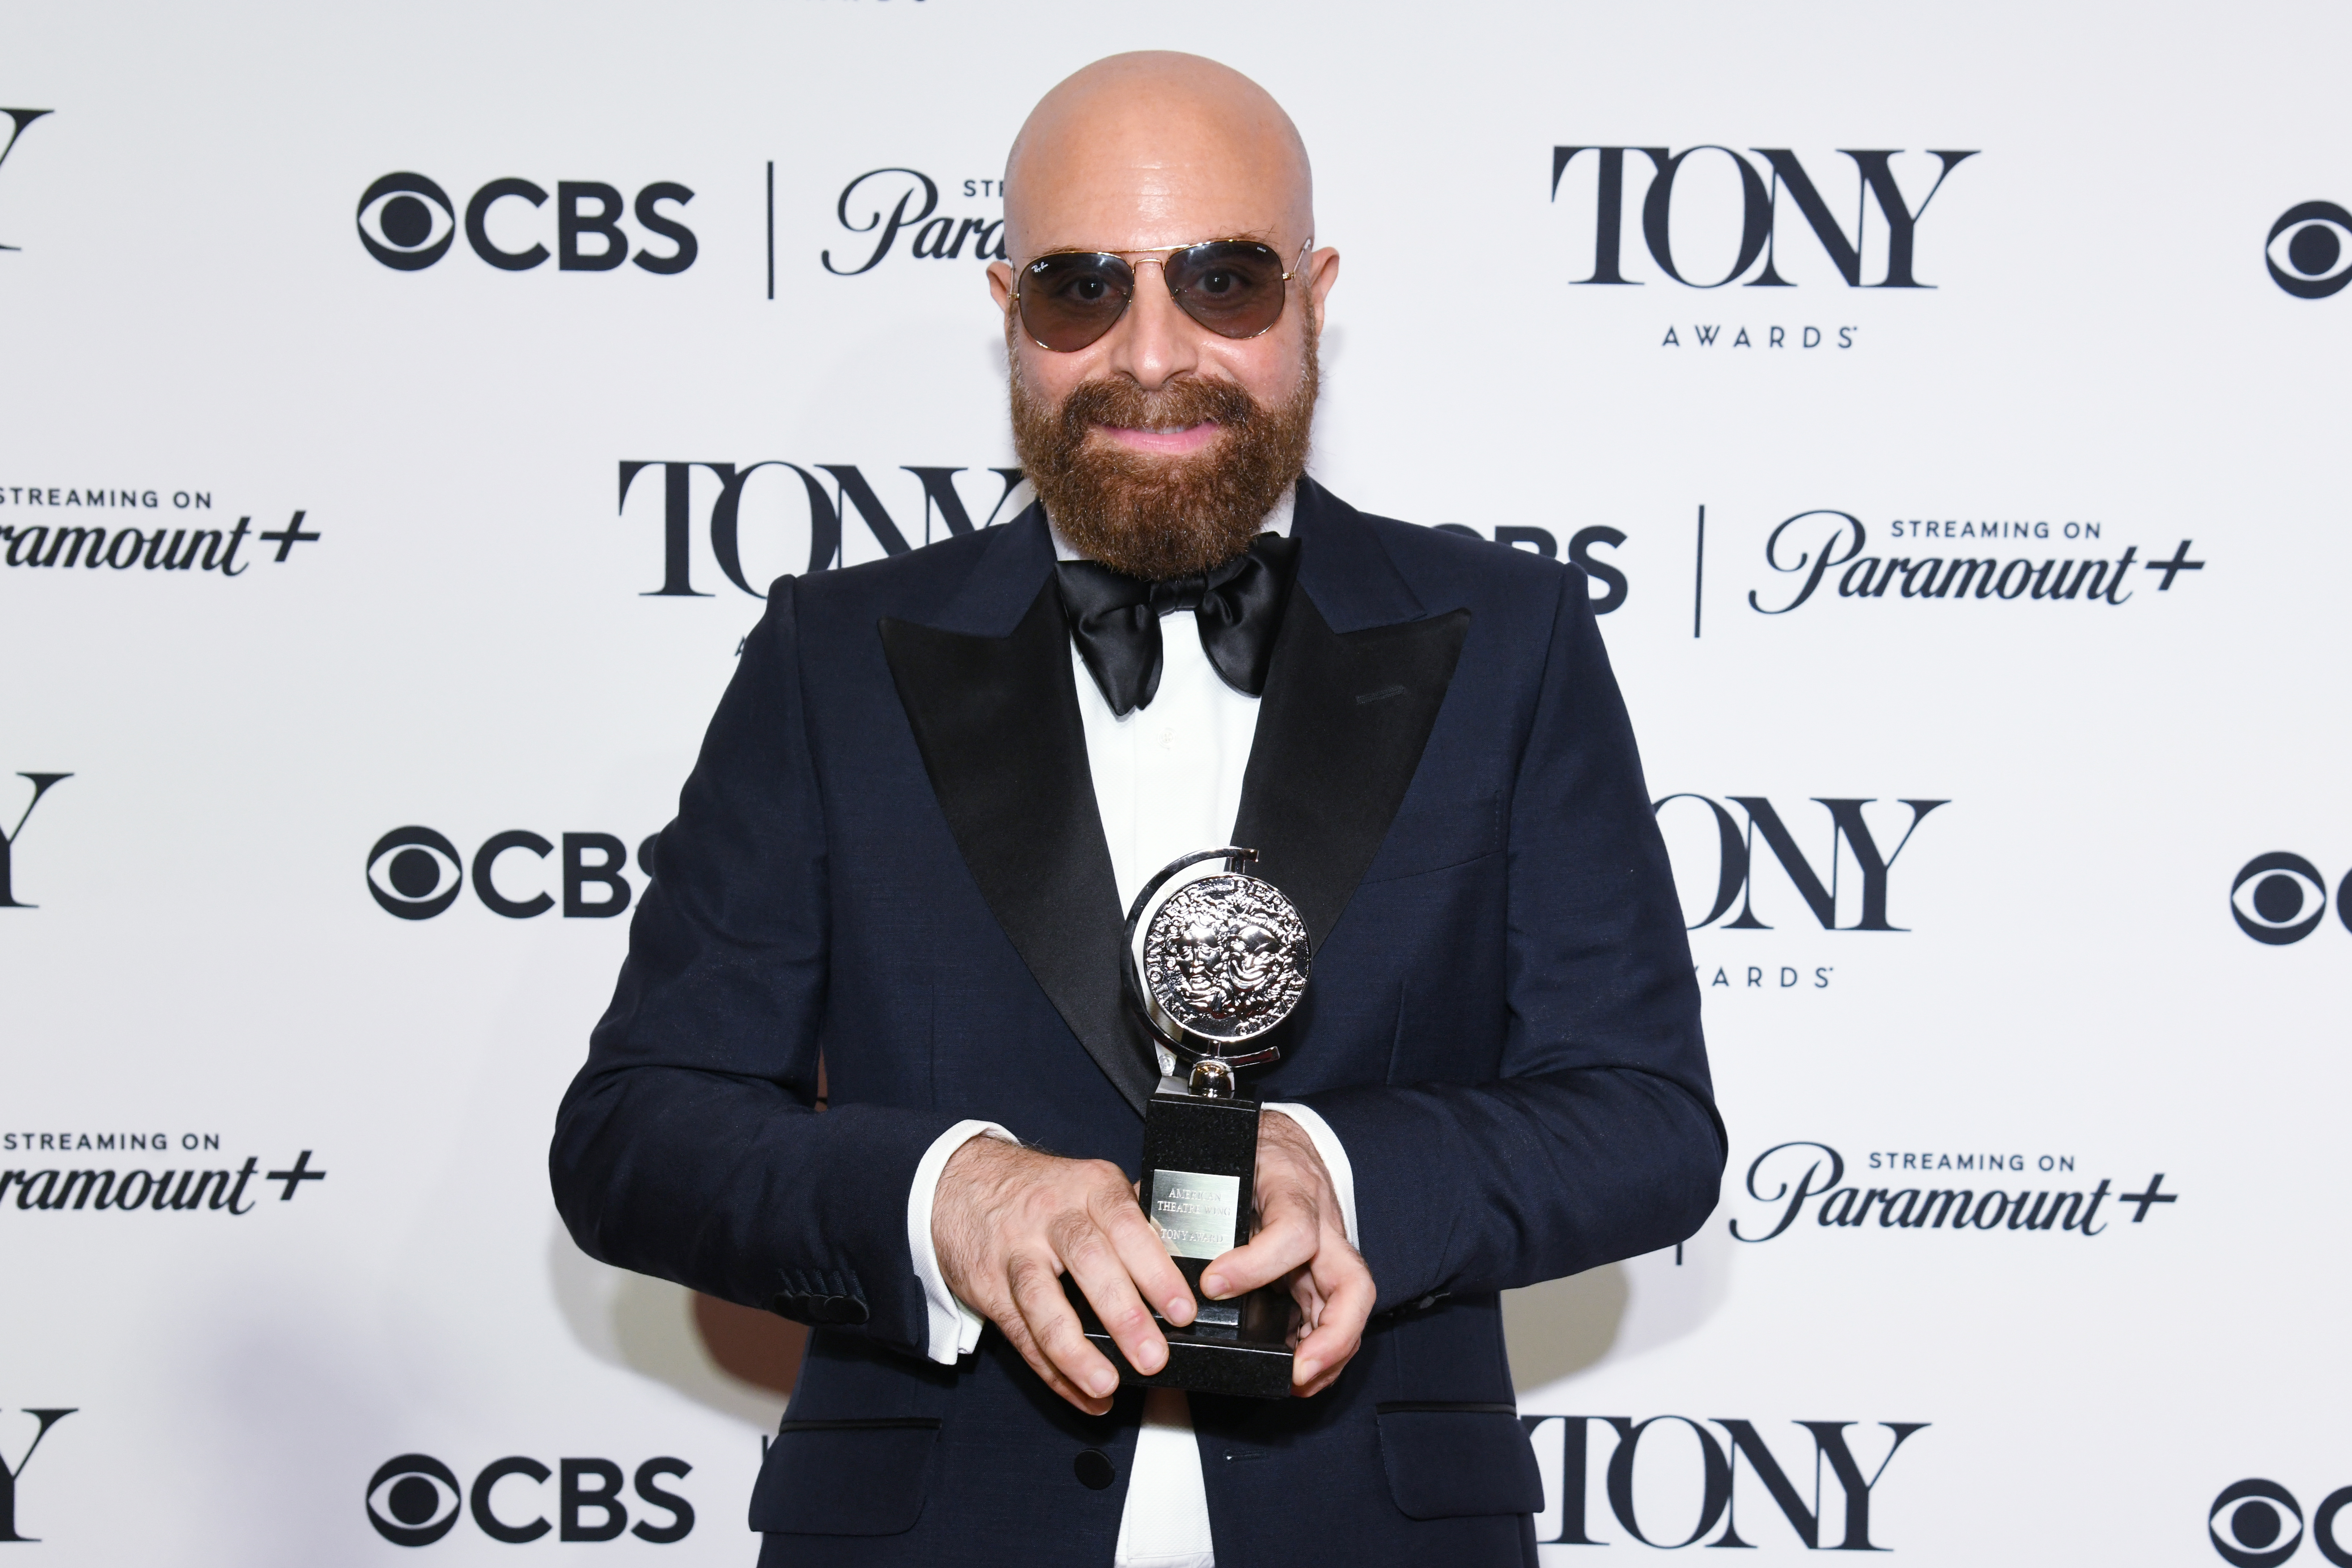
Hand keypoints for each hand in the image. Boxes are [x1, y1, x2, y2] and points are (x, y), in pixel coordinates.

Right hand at [932, 1136, 1195, 1415]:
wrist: (961, 1181)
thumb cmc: (1043, 1192)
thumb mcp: (1089, 1184)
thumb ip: (1131, 1217)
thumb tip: (1187, 1255)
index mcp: (1090, 1187)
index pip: (1127, 1225)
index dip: (1156, 1269)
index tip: (1182, 1311)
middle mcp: (1052, 1216)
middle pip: (1088, 1262)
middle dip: (1123, 1315)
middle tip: (1154, 1358)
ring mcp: (1015, 1251)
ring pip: (1043, 1302)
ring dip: (1076, 1351)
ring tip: (1106, 1386)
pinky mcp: (987, 1284)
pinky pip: (1020, 1333)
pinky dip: (1051, 1370)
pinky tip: (1080, 1393)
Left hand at [1201, 1110, 1374, 1397]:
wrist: (1281, 1139)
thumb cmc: (1248, 1149)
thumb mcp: (1215, 1161)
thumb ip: (1181, 1196)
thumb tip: (1135, 1234)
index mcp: (1291, 1189)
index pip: (1292, 1230)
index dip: (1256, 1264)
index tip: (1213, 1285)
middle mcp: (1323, 1224)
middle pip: (1351, 1283)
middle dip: (1331, 1335)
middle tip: (1295, 1368)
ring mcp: (1331, 1251)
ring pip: (1351, 1308)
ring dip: (1329, 1353)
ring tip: (1294, 1382)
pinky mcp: (1326, 1272)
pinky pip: (1335, 1317)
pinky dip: (1321, 1350)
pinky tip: (1295, 1372)